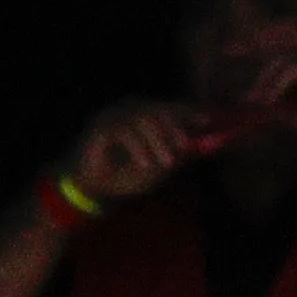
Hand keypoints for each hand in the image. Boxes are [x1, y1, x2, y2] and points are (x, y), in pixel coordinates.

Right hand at [61, 99, 193, 207]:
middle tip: (183, 148)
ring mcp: (112, 116)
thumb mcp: (159, 167)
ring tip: (165, 163)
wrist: (91, 189)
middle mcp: (129, 110)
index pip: (169, 107)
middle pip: (159, 110)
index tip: (205, 120)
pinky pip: (124, 131)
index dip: (188, 112)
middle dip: (174, 130)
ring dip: (158, 142)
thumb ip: (180, 154)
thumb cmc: (125, 175)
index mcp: (144, 115)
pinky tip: (144, 163)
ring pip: (143, 119)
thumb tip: (205, 145)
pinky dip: (138, 148)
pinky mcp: (99, 127)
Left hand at [254, 45, 296, 150]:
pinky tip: (270, 100)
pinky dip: (277, 85)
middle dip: (260, 83)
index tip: (245, 101)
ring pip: (280, 66)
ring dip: (265, 85)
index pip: (275, 71)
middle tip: (247, 102)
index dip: (259, 84)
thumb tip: (250, 106)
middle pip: (275, 65)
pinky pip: (290, 71)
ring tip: (257, 104)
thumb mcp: (293, 112)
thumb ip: (275, 105)